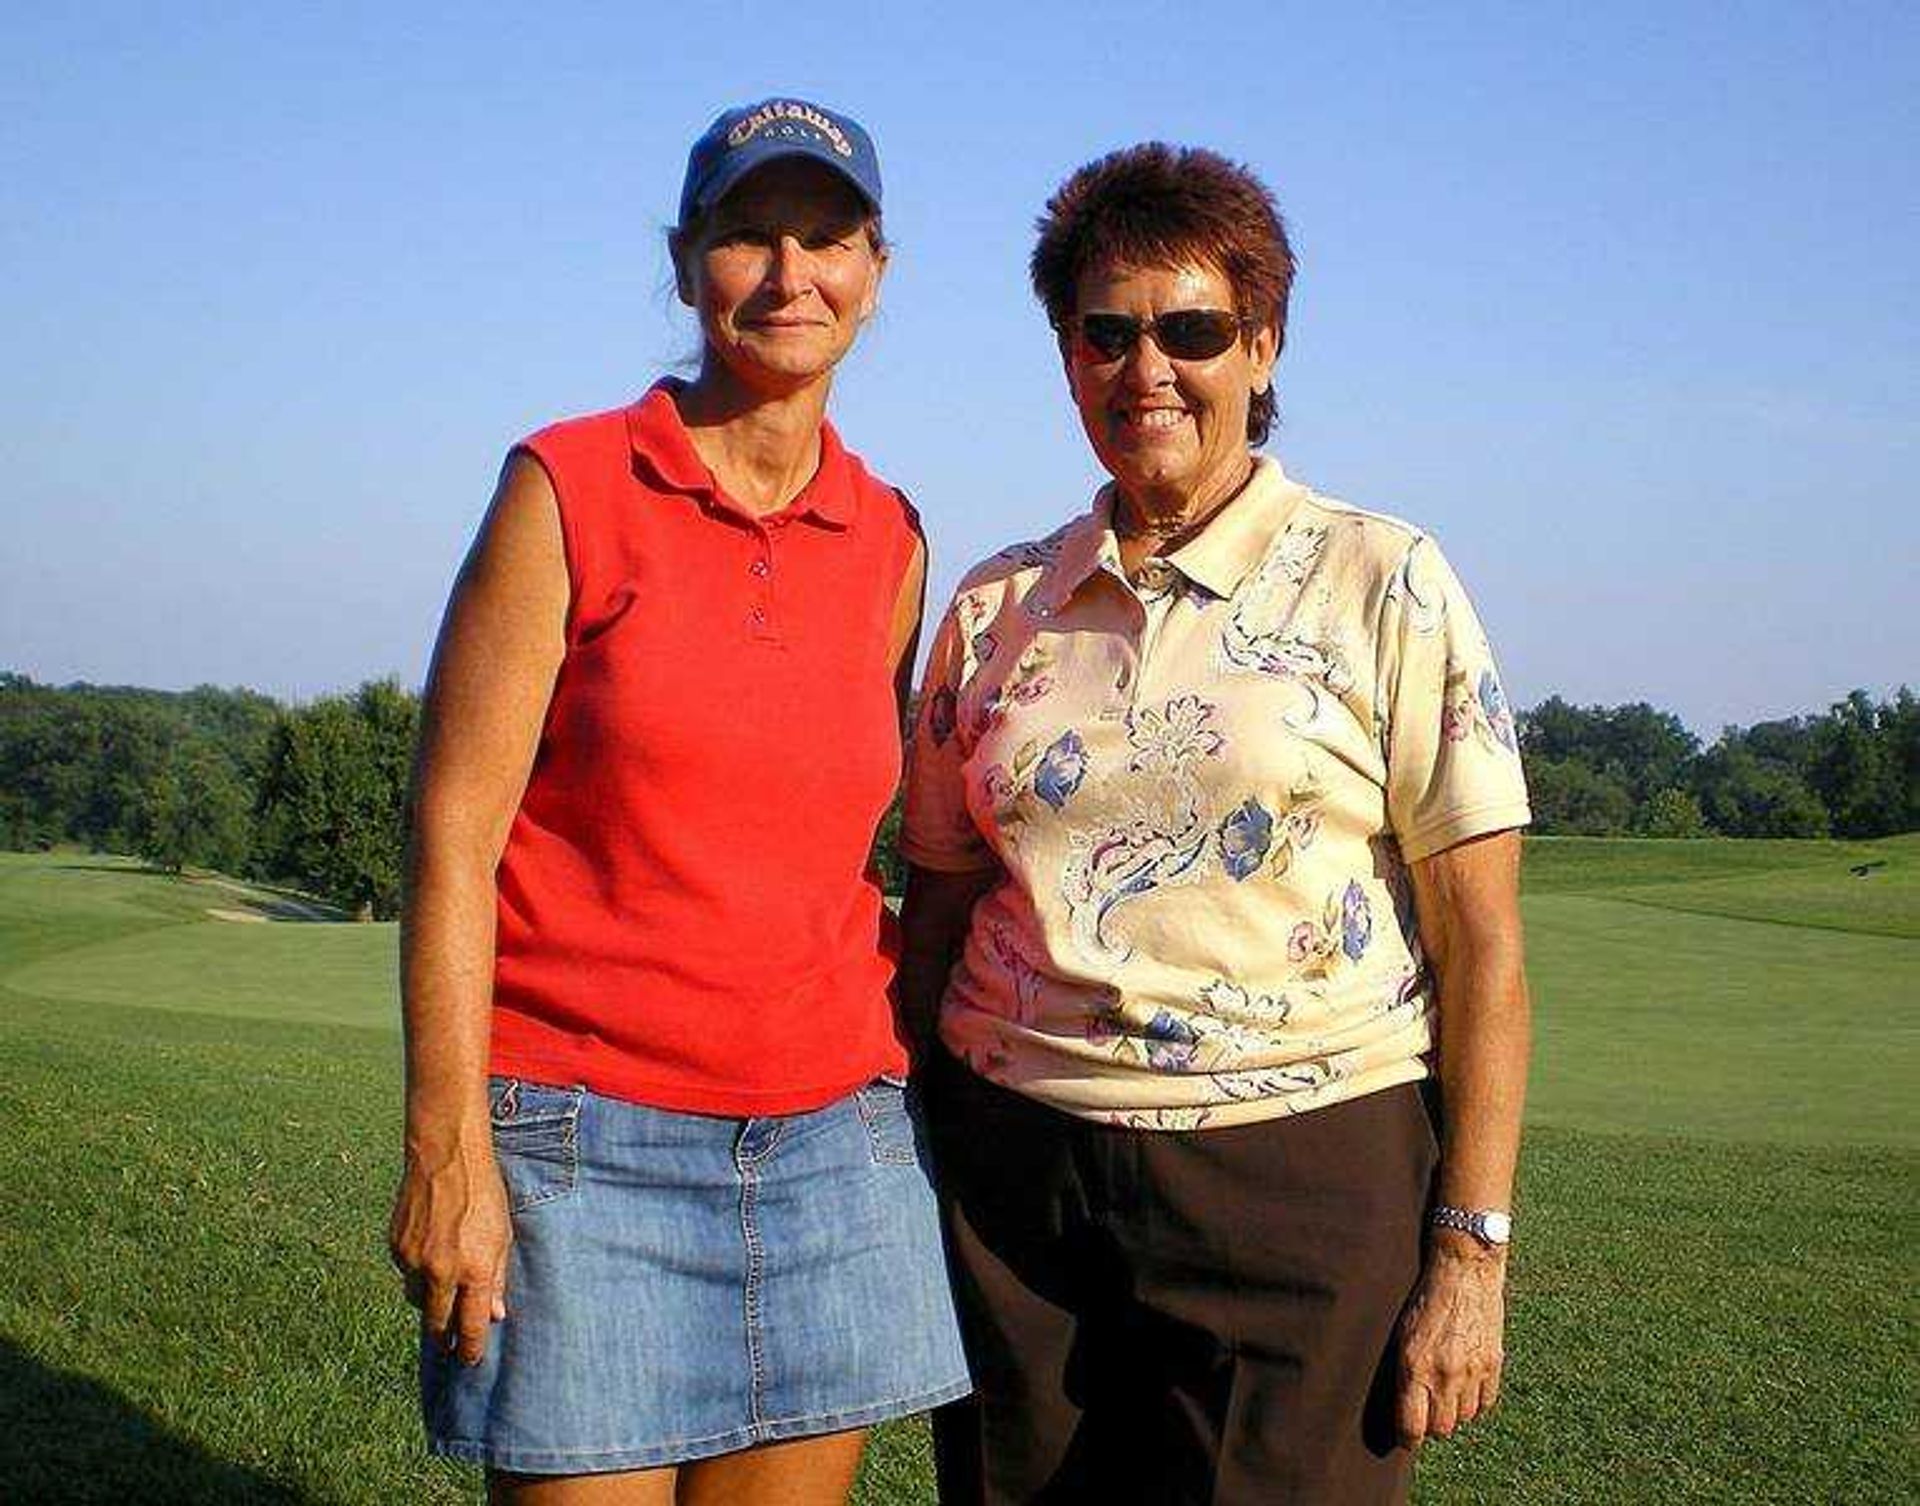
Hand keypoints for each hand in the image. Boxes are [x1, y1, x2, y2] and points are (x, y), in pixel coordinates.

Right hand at [388, 1136, 512, 1366]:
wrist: (445, 1157)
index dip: (471, 1348)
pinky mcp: (395, 1248)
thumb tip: (495, 1315)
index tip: (470, 1361)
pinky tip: (430, 1248)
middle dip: (444, 1339)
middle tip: (449, 1346)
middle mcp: (440, 1271)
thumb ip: (496, 1278)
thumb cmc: (483, 1193)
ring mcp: (413, 1261)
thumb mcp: (502, 1235)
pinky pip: (405, 1272)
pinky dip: (417, 1270)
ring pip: (418, 1299)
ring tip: (443, 1285)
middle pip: (437, 1324)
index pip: (471, 1326)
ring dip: (430, 1300)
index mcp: (473, 1270)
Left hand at [1395, 1239, 1506, 1444]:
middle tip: (1426, 1410)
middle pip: (1441, 1429)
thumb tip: (1403, 1406)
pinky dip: (1476, 1400)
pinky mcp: (1494, 1364)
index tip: (1406, 1437)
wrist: (1463, 1269)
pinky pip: (1486, 1403)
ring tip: (1446, 1392)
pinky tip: (1466, 1384)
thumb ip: (1405, 1371)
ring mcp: (1472, 1370)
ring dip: (1455, 1412)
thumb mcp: (1403, 1333)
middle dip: (1432, 1425)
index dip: (1408, 1439)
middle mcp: (1443, 1374)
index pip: (1412, 1427)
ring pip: (1465, 1418)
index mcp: (1413, 1366)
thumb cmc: (1425, 1297)